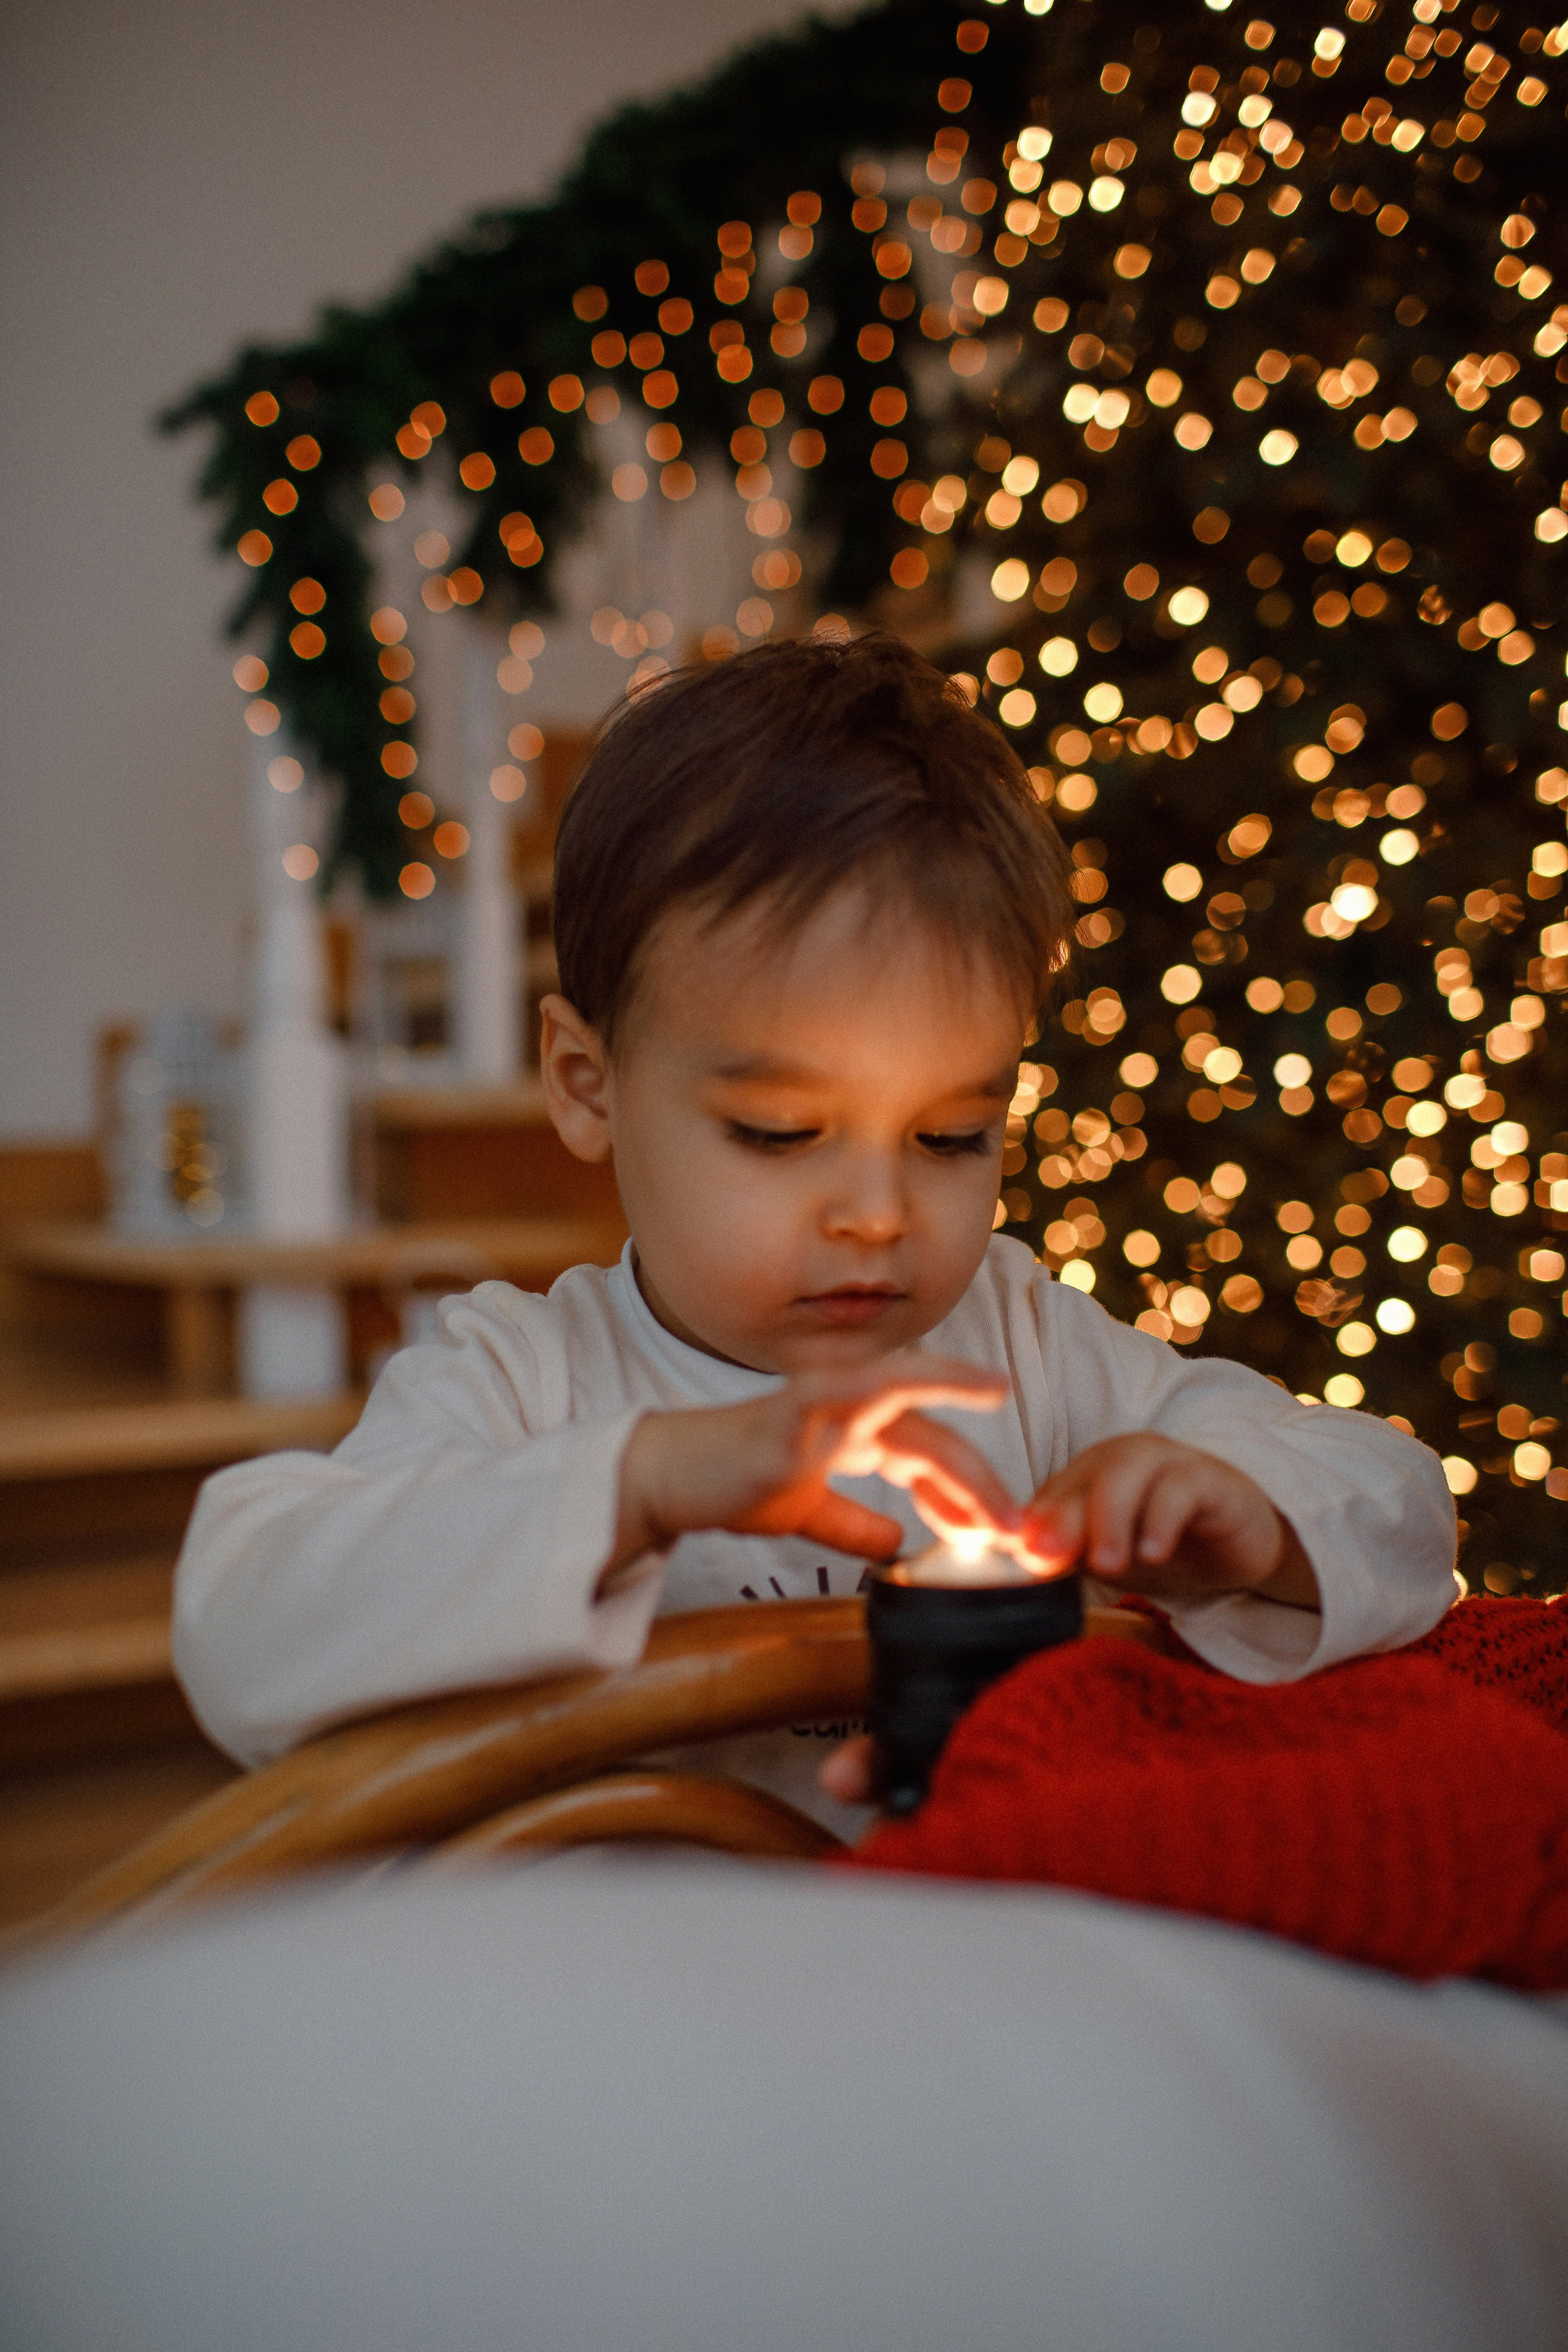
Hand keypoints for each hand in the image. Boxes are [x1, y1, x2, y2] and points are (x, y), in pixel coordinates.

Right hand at [608, 1353, 1021, 1581]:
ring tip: (998, 1431)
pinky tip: (936, 1395)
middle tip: (1015, 1529)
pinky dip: (907, 1383)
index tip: (992, 1533)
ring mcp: (823, 1401)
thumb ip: (852, 1522)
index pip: (929, 1452)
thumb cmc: (734, 1484)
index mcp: (856, 1424)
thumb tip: (893, 1545)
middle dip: (978, 1481)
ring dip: (956, 1423)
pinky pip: (859, 1389)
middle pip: (931, 1436)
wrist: (670, 1478)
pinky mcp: (795, 1410)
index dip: (966, 1490)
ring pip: (907, 1391)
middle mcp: (848, 1402)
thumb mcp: (807, 1512)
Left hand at [1022, 1434, 1318, 1609]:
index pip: (1053, 1494)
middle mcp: (1126, 1458)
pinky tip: (1154, 1554)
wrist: (1239, 1548)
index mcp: (1091, 1472)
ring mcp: (1169, 1462)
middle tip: (1047, 1558)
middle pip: (1085, 1477)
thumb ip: (1067, 1554)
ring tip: (1107, 1564)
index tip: (1015, 1560)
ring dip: (1111, 1518)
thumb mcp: (1109, 1558)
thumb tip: (1019, 1557)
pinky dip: (1162, 1520)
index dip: (1030, 1526)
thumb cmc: (1162, 1546)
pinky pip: (1181, 1488)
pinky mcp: (1210, 1478)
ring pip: (1129, 1472)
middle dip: (1063, 1519)